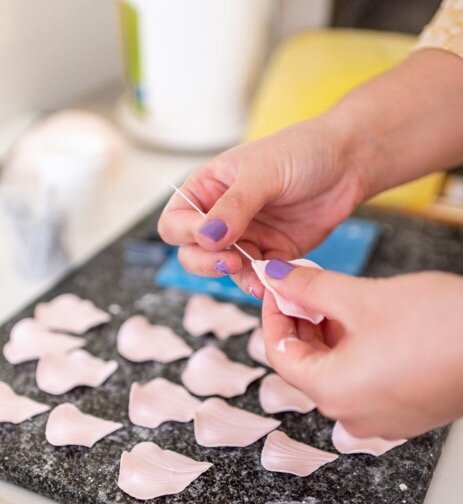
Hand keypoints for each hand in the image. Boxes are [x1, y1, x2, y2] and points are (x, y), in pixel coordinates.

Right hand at [157, 116, 363, 296]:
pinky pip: (255, 277)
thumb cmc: (303, 151)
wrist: (348, 163)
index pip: (175, 221)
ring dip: (236, 277)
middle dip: (207, 262)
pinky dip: (261, 283)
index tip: (211, 237)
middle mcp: (221, 215)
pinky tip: (272, 282)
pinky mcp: (271, 253)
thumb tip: (208, 236)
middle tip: (232, 261)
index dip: (187, 234)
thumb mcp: (263, 171)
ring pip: (222, 270)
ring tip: (258, 274)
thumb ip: (235, 204)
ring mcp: (245, 237)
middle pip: (192, 252)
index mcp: (208, 188)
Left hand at [261, 262, 462, 438]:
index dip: (273, 314)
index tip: (278, 287)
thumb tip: (276, 278)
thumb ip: (311, 288)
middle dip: (302, 321)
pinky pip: (361, 381)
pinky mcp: (402, 411)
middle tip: (307, 285)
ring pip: (334, 371)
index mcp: (332, 391)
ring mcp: (378, 418)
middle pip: (305, 364)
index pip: (279, 353)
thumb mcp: (364, 298)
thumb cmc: (442, 327)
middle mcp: (350, 414)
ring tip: (338, 297)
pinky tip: (366, 322)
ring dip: (328, 334)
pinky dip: (353, 351)